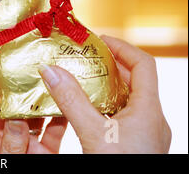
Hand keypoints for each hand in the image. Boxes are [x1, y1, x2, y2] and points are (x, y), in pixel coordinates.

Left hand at [0, 78, 67, 153]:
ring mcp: (26, 144)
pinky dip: (61, 118)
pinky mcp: (45, 151)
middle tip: (29, 75)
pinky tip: (67, 104)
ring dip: (41, 101)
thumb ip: (7, 146)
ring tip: (49, 85)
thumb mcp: (1, 164)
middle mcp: (4, 139)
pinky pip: (53, 131)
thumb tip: (14, 120)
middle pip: (8, 108)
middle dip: (19, 91)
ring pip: (33, 116)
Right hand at [38, 35, 171, 152]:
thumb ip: (71, 101)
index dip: (122, 47)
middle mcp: (153, 119)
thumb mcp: (92, 133)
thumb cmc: (119, 168)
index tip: (98, 41)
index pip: (144, 65)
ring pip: (129, 98)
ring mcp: (146, 133)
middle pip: (136, 80)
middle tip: (85, 57)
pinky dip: (106, 104)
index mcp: (149, 111)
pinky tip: (87, 109)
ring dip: (107, 85)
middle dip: (110, 65)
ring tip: (82, 80)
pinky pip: (124, 114)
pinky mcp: (138, 144)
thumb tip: (50, 70)